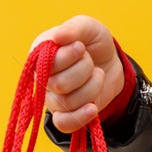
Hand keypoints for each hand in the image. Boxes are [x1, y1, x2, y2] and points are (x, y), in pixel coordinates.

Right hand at [30, 15, 126, 134]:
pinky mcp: (65, 113)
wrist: (110, 61)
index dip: (68, 56)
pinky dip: (80, 117)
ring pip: (68, 102)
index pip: (47, 64)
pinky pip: (64, 124)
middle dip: (84, 69)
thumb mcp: (88, 27)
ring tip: (96, 74)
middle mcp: (42, 77)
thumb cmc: (93, 42)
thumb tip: (57, 37)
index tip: (81, 46)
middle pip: (59, 84)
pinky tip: (93, 107)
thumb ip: (74, 28)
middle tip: (89, 60)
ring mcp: (52, 97)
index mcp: (41, 53)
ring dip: (92, 86)